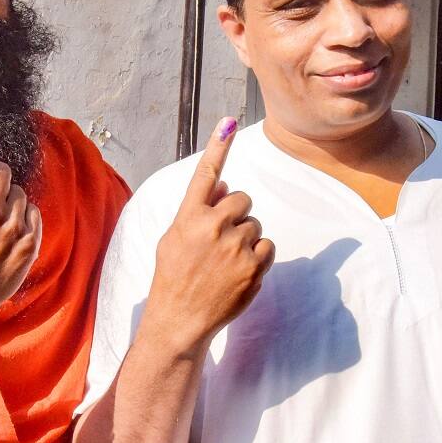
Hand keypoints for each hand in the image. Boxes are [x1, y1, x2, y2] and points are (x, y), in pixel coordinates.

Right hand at [147, 118, 273, 349]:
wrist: (180, 321)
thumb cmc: (174, 278)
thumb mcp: (173, 239)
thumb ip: (197, 211)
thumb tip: (227, 186)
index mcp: (188, 217)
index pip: (206, 175)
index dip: (218, 147)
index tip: (229, 121)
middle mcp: (211, 227)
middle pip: (243, 199)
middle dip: (238, 213)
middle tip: (223, 237)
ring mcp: (234, 247)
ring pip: (256, 225)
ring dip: (246, 239)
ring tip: (225, 263)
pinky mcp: (253, 267)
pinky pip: (268, 247)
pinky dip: (259, 257)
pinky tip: (239, 272)